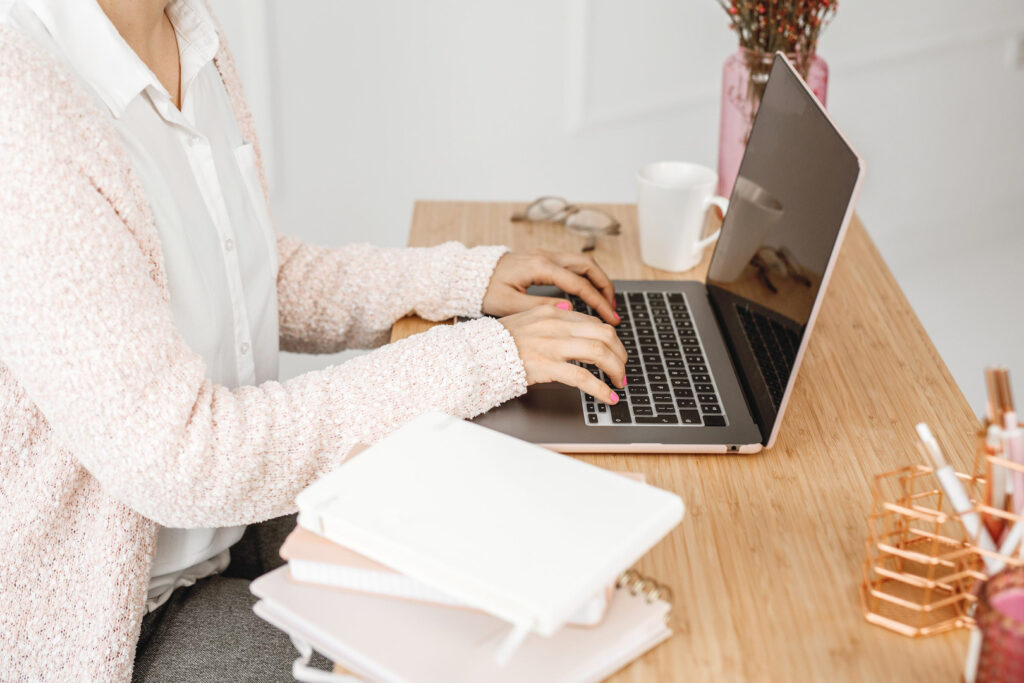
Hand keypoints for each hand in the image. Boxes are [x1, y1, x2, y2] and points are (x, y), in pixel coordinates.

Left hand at [482, 250, 618, 324]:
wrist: (469, 273)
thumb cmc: (485, 289)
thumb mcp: (508, 304)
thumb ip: (539, 307)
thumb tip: (569, 311)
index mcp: (540, 267)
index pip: (578, 284)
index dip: (598, 302)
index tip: (610, 318)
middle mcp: (546, 256)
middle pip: (588, 266)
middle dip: (605, 287)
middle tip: (614, 310)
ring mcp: (546, 256)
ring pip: (583, 263)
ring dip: (598, 281)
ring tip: (606, 303)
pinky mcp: (543, 259)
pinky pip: (572, 265)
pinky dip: (586, 278)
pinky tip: (589, 294)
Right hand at [499, 305, 627, 404]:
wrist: (479, 353)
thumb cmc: (500, 341)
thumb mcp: (527, 318)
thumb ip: (549, 314)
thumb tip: (568, 309)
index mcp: (554, 313)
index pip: (594, 322)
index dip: (611, 340)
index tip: (615, 353)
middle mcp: (557, 326)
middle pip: (605, 334)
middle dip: (620, 354)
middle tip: (622, 369)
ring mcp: (553, 346)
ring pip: (599, 353)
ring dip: (616, 370)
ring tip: (618, 383)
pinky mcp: (548, 366)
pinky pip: (583, 377)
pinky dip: (600, 389)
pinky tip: (608, 397)